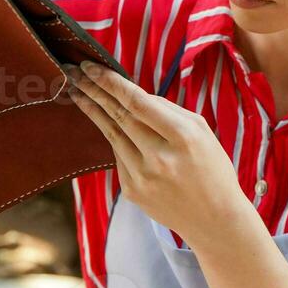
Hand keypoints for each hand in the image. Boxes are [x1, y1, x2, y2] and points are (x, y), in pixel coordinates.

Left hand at [65, 60, 245, 248]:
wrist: (215, 220)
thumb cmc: (212, 169)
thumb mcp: (202, 131)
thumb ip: (169, 111)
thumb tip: (135, 95)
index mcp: (183, 137)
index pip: (138, 102)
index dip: (111, 82)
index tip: (90, 66)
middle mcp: (159, 157)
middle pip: (118, 116)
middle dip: (93, 90)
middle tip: (72, 71)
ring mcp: (142, 177)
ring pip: (112, 134)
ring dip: (92, 110)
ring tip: (76, 90)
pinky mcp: (132, 191)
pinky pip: (118, 156)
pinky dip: (114, 137)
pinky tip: (106, 122)